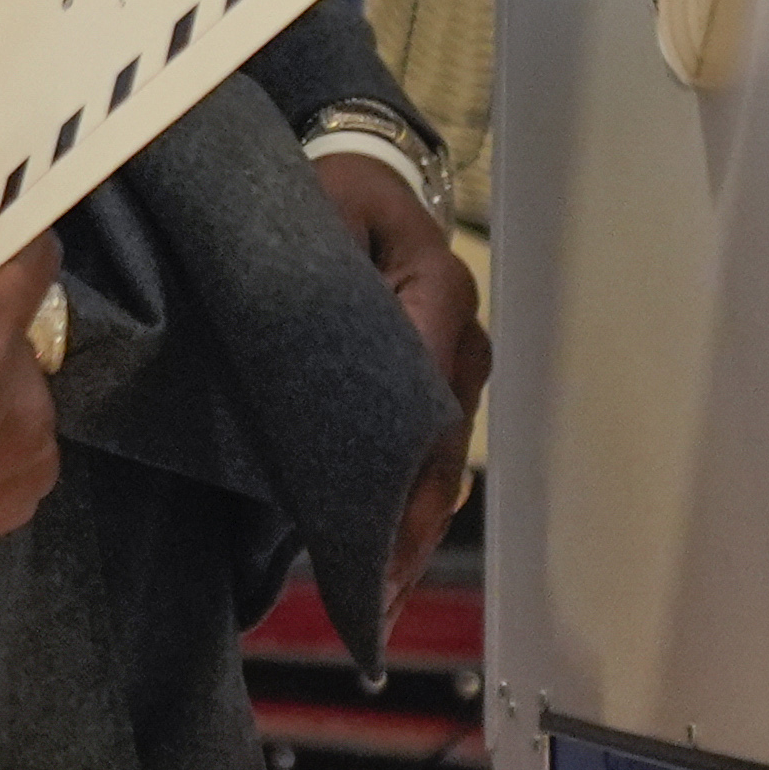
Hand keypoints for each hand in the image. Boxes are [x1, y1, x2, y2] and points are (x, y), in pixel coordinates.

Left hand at [310, 148, 487, 591]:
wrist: (350, 170)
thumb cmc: (322, 192)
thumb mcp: (314, 218)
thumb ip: (318, 288)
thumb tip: (308, 372)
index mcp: (436, 284)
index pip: (421, 392)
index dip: (398, 469)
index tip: (373, 534)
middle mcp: (460, 331)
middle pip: (440, 442)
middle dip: (409, 522)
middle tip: (374, 594)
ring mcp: (457, 360)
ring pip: (441, 458)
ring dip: (413, 528)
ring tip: (379, 600)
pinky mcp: (439, 382)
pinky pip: (432, 452)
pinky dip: (412, 507)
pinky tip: (390, 565)